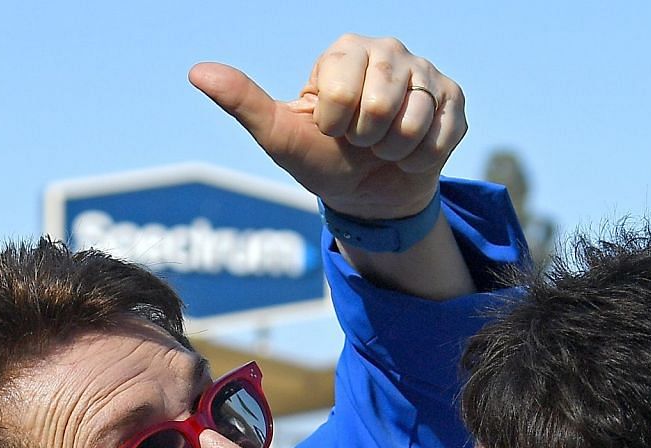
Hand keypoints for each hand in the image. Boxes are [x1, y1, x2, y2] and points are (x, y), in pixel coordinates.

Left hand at [191, 35, 466, 219]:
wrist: (370, 195)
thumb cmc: (322, 159)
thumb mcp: (280, 135)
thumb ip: (243, 102)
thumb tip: (197, 72)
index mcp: (345, 50)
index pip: (342, 94)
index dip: (336, 127)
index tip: (333, 131)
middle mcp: (388, 50)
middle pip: (381, 104)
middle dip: (367, 141)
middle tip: (362, 141)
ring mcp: (425, 72)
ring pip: (414, 121)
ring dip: (395, 151)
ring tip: (386, 147)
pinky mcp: (454, 99)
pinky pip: (442, 133)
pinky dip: (423, 157)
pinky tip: (412, 151)